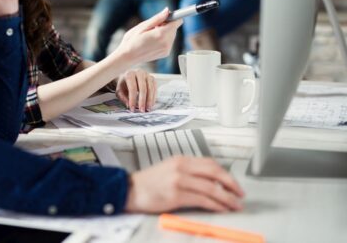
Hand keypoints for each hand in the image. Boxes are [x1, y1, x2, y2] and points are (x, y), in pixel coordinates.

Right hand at [111, 8, 181, 66]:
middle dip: (166, 25)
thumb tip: (167, 11)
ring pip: (172, 34)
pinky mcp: (165, 54)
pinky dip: (163, 39)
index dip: (171, 17)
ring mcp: (166, 50)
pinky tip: (152, 41)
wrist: (127, 57)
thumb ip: (157, 18)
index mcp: (161, 34)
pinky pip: (169, 41)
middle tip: (153, 27)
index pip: (177, 22)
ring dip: (164, 32)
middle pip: (174, 28)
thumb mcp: (142, 26)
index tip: (163, 17)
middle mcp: (166, 43)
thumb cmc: (131, 41)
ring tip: (151, 35)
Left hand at [116, 69, 156, 111]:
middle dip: (142, 100)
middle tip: (142, 110)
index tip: (132, 109)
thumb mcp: (119, 91)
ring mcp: (147, 75)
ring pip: (150, 88)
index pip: (132, 88)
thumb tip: (129, 105)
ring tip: (147, 109)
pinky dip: (153, 97)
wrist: (129, 76)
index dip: (133, 99)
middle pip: (143, 88)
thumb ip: (123, 98)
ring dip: (150, 100)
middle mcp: (139, 72)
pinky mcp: (152, 78)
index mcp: (129, 74)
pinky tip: (151, 104)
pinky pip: (155, 88)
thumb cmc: (123, 85)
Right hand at [125, 157, 244, 212]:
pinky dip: (215, 205)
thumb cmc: (148, 183)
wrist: (129, 190)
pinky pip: (202, 200)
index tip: (234, 183)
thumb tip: (210, 182)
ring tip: (235, 205)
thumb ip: (187, 172)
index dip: (225, 173)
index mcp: (180, 159)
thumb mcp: (168, 170)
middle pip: (214, 172)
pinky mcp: (176, 195)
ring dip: (227, 198)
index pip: (209, 163)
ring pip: (211, 188)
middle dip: (231, 184)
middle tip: (240, 194)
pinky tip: (221, 209)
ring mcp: (178, 180)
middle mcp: (181, 167)